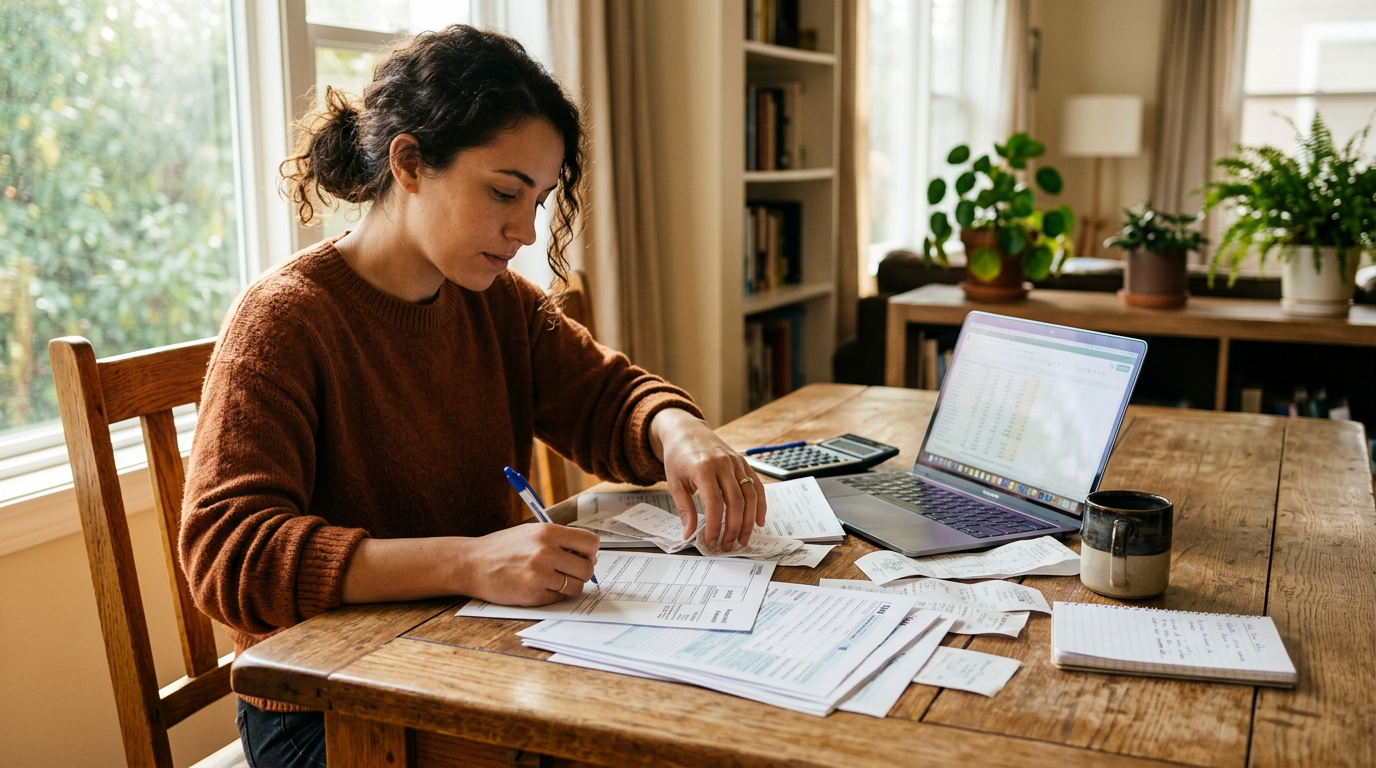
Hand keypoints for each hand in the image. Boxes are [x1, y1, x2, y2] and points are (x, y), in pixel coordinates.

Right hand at [452, 524, 599, 605]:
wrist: (473, 563)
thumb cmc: (504, 547)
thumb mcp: (532, 532)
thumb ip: (559, 539)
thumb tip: (588, 553)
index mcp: (548, 532)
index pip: (591, 542)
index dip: (590, 551)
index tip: (583, 555)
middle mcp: (546, 552)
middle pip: (587, 568)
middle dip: (582, 571)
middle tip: (570, 570)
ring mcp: (540, 575)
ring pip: (577, 586)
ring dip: (570, 585)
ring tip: (555, 579)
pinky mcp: (533, 595)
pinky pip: (559, 598)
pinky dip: (554, 594)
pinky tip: (540, 586)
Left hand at [650, 408, 766, 550]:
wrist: (686, 431)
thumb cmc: (678, 457)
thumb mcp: (674, 483)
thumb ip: (685, 509)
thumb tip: (689, 535)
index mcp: (703, 469)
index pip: (715, 504)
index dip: (715, 527)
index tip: (712, 542)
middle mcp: (723, 464)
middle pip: (736, 502)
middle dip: (734, 528)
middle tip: (728, 545)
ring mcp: (736, 463)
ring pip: (750, 496)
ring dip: (749, 521)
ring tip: (743, 539)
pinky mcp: (743, 463)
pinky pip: (757, 486)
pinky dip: (760, 505)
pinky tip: (758, 521)